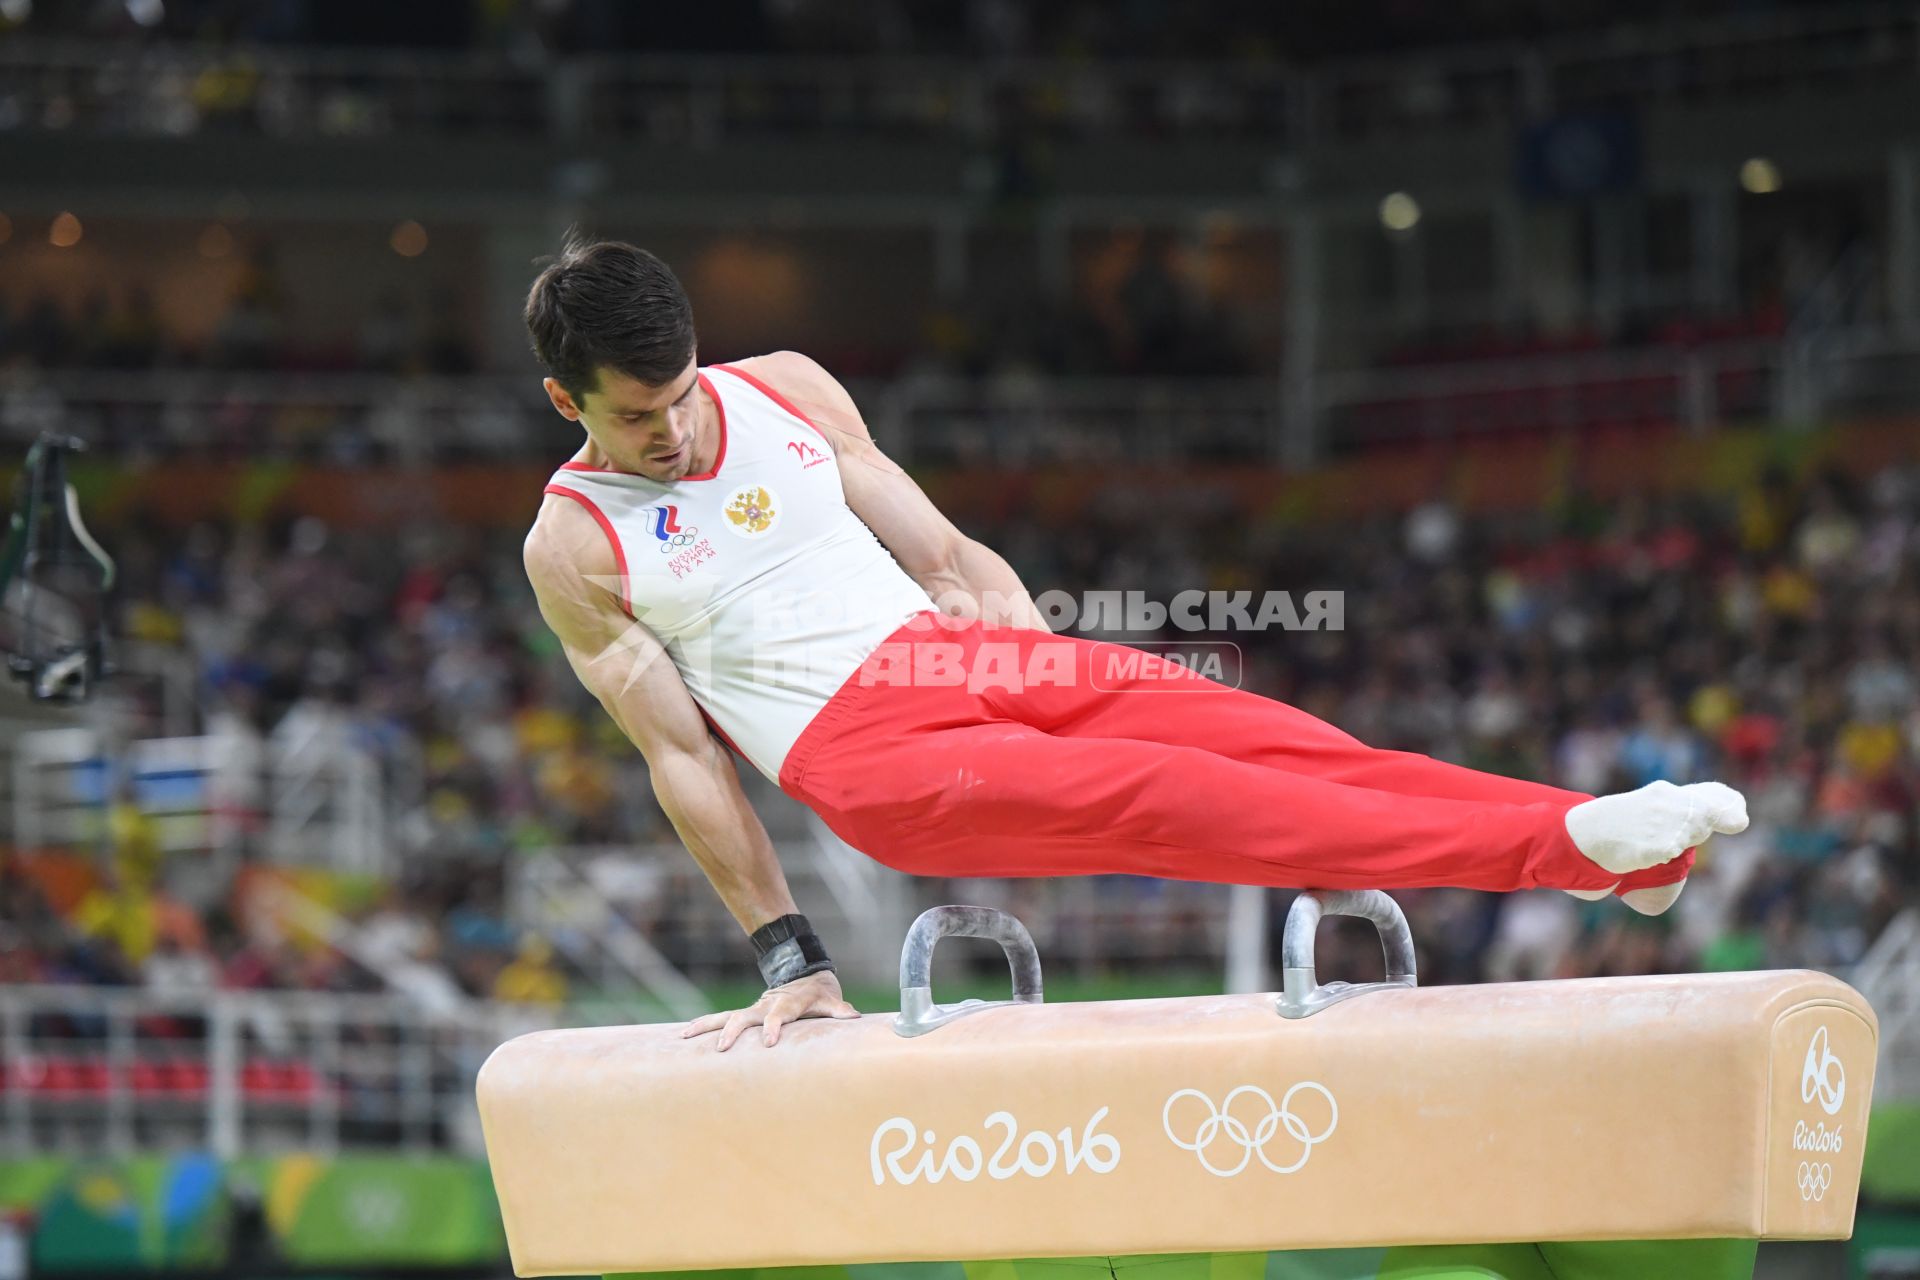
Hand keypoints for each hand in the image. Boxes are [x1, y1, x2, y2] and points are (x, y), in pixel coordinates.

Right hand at [679, 970, 859, 1050]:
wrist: (803, 975)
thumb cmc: (819, 994)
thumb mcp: (831, 1000)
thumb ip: (840, 1011)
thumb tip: (854, 1017)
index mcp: (788, 1004)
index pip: (780, 1015)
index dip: (774, 1026)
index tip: (768, 1041)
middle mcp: (766, 1006)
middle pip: (744, 1017)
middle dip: (732, 1031)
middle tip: (721, 1048)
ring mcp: (753, 1010)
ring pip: (726, 1017)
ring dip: (706, 1026)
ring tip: (685, 1037)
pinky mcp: (745, 1015)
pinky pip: (722, 1020)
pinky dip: (704, 1026)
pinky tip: (684, 1036)